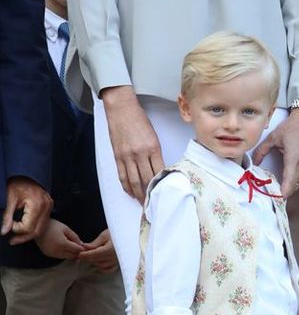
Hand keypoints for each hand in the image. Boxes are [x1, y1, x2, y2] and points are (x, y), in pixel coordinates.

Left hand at [2, 178, 52, 242]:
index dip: (16, 229)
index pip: (28, 227)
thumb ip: (7, 216)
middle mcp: (46, 207)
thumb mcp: (10, 199)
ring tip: (17, 238)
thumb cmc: (18, 182)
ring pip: (41, 229)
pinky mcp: (49, 207)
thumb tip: (3, 231)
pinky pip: (43, 223)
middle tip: (11, 241)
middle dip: (23, 238)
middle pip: (36, 231)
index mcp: (36, 204)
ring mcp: (49, 207)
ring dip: (28, 235)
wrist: (28, 172)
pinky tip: (25, 230)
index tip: (9, 224)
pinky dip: (34, 229)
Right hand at [36, 218, 83, 259]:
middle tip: (78, 245)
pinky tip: (63, 247)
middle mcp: (57, 251)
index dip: (82, 248)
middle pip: (72, 256)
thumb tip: (82, 245)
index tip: (84, 245)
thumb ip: (75, 237)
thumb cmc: (53, 225)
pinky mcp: (48, 254)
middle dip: (76, 252)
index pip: (76, 250)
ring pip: (66, 257)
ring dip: (70, 253)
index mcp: (62, 244)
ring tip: (70, 245)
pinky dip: (63, 253)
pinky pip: (59, 256)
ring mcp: (51, 254)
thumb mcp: (66, 229)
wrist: (37, 227)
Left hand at [79, 229, 118, 272]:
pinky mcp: (119, 264)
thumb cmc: (117, 233)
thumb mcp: (105, 235)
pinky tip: (99, 262)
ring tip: (91, 256)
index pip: (95, 254)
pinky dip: (102, 267)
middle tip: (83, 254)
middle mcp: (115, 257)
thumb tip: (84, 247)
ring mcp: (118, 262)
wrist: (128, 235)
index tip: (79, 254)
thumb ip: (95, 243)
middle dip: (89, 258)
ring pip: (101, 266)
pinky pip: (108, 270)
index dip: (86, 255)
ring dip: (94, 262)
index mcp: (112, 248)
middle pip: (97, 261)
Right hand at [102, 86, 163, 201]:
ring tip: (142, 203)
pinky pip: (122, 176)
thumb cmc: (139, 120)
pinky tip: (130, 192)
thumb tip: (159, 170)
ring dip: (138, 194)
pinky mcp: (117, 156)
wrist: (121, 109)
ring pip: (134, 181)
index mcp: (153, 148)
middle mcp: (140, 153)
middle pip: (146, 180)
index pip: (159, 172)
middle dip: (150, 195)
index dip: (161, 186)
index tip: (164, 195)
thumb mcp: (154, 136)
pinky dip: (126, 186)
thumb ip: (156, 153)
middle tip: (154, 205)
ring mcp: (127, 156)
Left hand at [256, 109, 298, 197]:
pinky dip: (292, 184)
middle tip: (270, 197)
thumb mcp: (273, 137)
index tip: (274, 199)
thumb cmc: (292, 127)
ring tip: (275, 192)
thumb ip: (262, 151)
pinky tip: (284, 184)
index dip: (282, 193)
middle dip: (283, 194)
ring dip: (288, 190)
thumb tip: (254, 162)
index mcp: (293, 159)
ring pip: (297, 184)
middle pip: (293, 187)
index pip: (289, 182)